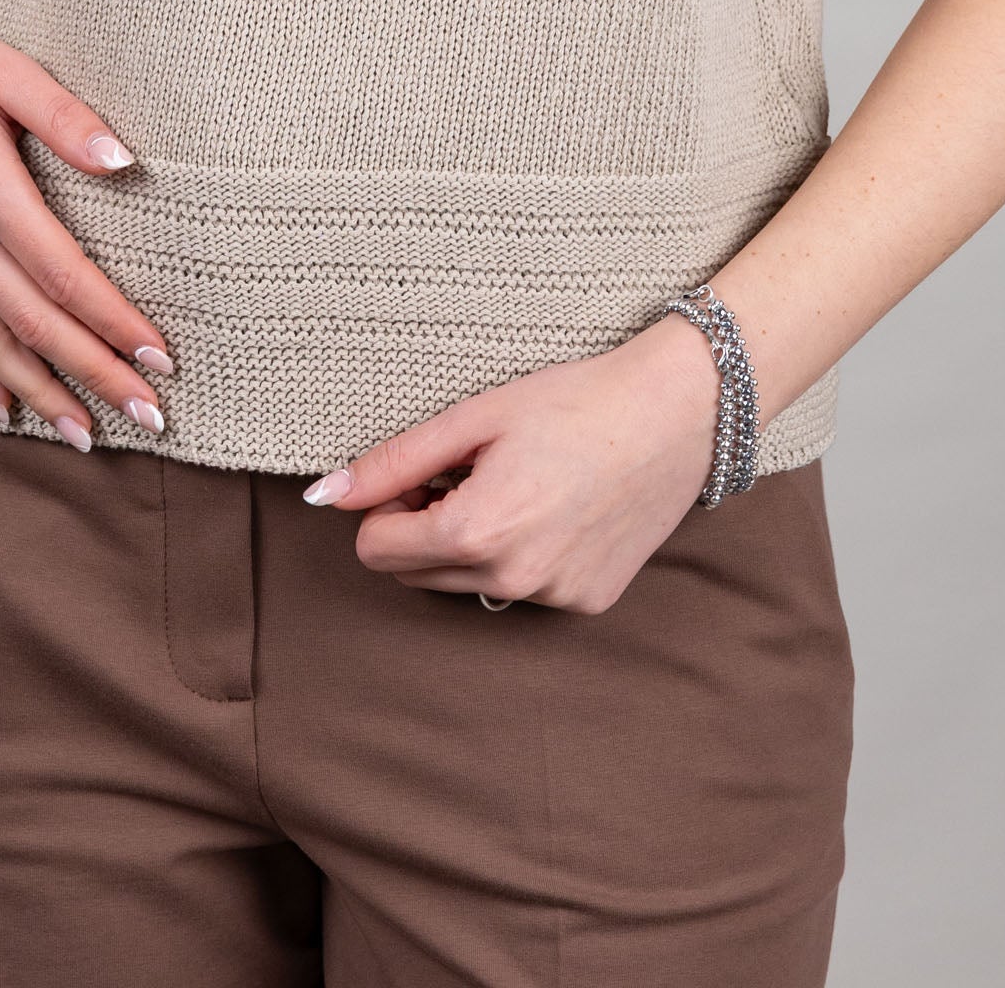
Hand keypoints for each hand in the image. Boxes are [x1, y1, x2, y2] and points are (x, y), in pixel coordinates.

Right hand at [0, 0, 173, 446]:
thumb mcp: (6, 66)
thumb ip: (66, 117)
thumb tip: (126, 162)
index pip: (63, 275)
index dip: (114, 322)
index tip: (159, 359)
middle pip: (32, 322)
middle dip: (93, 374)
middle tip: (148, 416)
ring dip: (37, 392)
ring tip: (83, 434)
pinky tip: (1, 405)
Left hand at [301, 317, 723, 613]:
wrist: (677, 413)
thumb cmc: (574, 400)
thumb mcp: (476, 415)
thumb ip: (396, 460)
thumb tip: (326, 495)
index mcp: (476, 533)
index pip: (376, 551)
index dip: (388, 505)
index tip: (425, 469)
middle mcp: (513, 582)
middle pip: (416, 575)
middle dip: (424, 528)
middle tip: (470, 470)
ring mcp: (554, 599)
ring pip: (469, 586)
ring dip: (472, 545)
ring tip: (520, 484)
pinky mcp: (587, 603)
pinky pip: (523, 590)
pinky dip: (524, 556)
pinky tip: (560, 507)